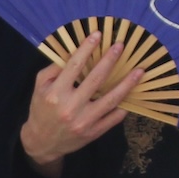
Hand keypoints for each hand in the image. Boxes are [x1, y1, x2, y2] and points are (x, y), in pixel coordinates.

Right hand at [21, 34, 136, 174]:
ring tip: (139, 71)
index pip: (74, 66)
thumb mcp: (39, 88)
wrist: (42, 142)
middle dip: (110, 60)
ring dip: (127, 84)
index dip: (87, 49)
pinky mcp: (94, 133)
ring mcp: (84, 121)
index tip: (97, 35)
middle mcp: (70, 107)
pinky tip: (131, 94)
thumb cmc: (41, 110)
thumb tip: (73, 53)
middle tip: (120, 46)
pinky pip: (114, 118)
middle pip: (96, 79)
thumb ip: (53, 70)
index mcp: (56, 93)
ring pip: (111, 100)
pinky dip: (124, 106)